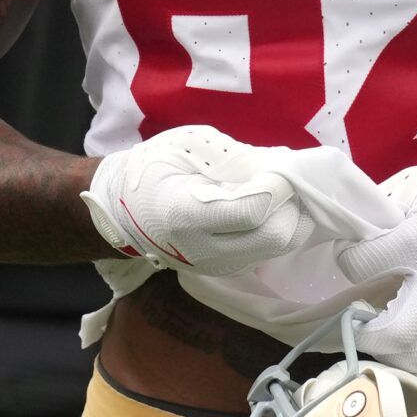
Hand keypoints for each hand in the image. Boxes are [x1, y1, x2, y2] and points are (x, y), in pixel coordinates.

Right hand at [83, 125, 364, 276]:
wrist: (123, 210)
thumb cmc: (155, 166)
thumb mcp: (191, 146)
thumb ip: (240, 157)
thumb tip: (288, 163)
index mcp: (183, 213)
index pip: (252, 212)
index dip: (277, 187)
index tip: (284, 166)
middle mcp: (202, 250)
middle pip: (276, 238)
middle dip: (293, 204)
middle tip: (290, 179)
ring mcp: (216, 266)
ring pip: (279, 249)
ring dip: (292, 217)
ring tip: (282, 191)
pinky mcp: (227, 271)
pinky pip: (269, 252)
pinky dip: (280, 227)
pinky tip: (271, 206)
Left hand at [335, 151, 416, 385]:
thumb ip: (384, 208)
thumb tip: (355, 228)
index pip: (360, 265)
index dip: (347, 259)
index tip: (353, 256)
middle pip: (390, 334)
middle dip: (365, 331)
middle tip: (361, 316)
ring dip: (392, 353)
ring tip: (387, 332)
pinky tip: (415, 352)